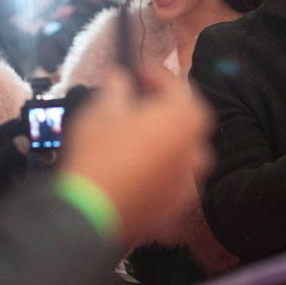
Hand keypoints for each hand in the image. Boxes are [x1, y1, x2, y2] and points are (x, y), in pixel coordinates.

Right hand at [59, 67, 213, 245]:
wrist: (91, 212)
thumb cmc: (98, 154)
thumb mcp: (101, 111)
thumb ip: (116, 89)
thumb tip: (119, 78)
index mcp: (181, 120)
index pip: (178, 87)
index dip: (157, 75)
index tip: (138, 72)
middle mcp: (194, 149)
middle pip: (190, 120)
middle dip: (170, 107)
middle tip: (145, 102)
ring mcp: (187, 180)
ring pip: (186, 151)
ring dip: (171, 138)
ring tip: (145, 135)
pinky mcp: (175, 204)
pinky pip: (175, 176)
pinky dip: (164, 166)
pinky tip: (141, 165)